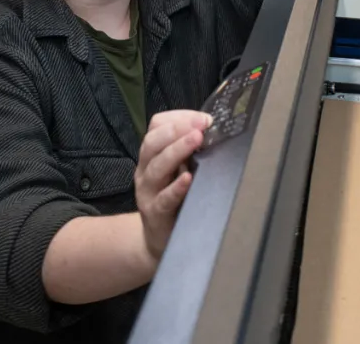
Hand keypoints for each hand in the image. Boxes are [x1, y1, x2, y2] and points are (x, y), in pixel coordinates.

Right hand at [134, 110, 211, 259]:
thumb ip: (189, 151)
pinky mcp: (155, 213)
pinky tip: (188, 178)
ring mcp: (148, 192)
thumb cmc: (173, 199)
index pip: (157, 125)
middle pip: (153, 142)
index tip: (203, 118)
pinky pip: (164, 198)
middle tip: (200, 125)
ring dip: (177, 150)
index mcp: (151, 154)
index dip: (179, 118)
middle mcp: (145, 169)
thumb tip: (214, 129)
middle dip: (177, 129)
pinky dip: (176, 187)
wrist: (157, 240)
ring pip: (157, 166)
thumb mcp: (177, 170)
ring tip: (196, 140)